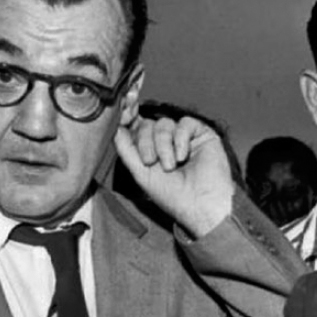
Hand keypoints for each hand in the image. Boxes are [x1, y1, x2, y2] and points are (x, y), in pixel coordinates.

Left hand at [115, 112, 233, 238]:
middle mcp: (165, 142)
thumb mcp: (139, 172)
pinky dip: (180, 138)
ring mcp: (183, 137)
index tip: (123, 111)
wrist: (200, 204)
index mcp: (149, 151)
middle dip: (145, 142)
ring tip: (170, 166)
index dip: (128, 116)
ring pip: (164, 123)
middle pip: (146, 124)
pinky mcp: (201, 134)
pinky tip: (183, 156)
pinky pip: (184, 123)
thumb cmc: (172, 195)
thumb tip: (115, 124)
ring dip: (163, 145)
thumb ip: (125, 147)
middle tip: (151, 162)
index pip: (135, 127)